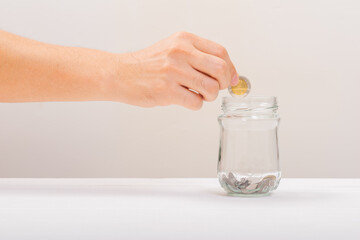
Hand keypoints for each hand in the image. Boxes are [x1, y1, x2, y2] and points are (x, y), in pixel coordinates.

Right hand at [110, 32, 238, 109]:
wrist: (121, 74)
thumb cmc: (148, 64)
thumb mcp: (174, 49)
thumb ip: (199, 56)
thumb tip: (227, 73)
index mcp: (184, 40)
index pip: (221, 52)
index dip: (231, 68)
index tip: (231, 78)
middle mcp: (180, 53)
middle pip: (220, 69)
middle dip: (224, 83)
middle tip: (216, 88)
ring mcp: (173, 72)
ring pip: (211, 88)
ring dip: (209, 96)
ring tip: (199, 94)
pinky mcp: (166, 91)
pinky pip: (196, 102)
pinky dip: (196, 104)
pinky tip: (186, 99)